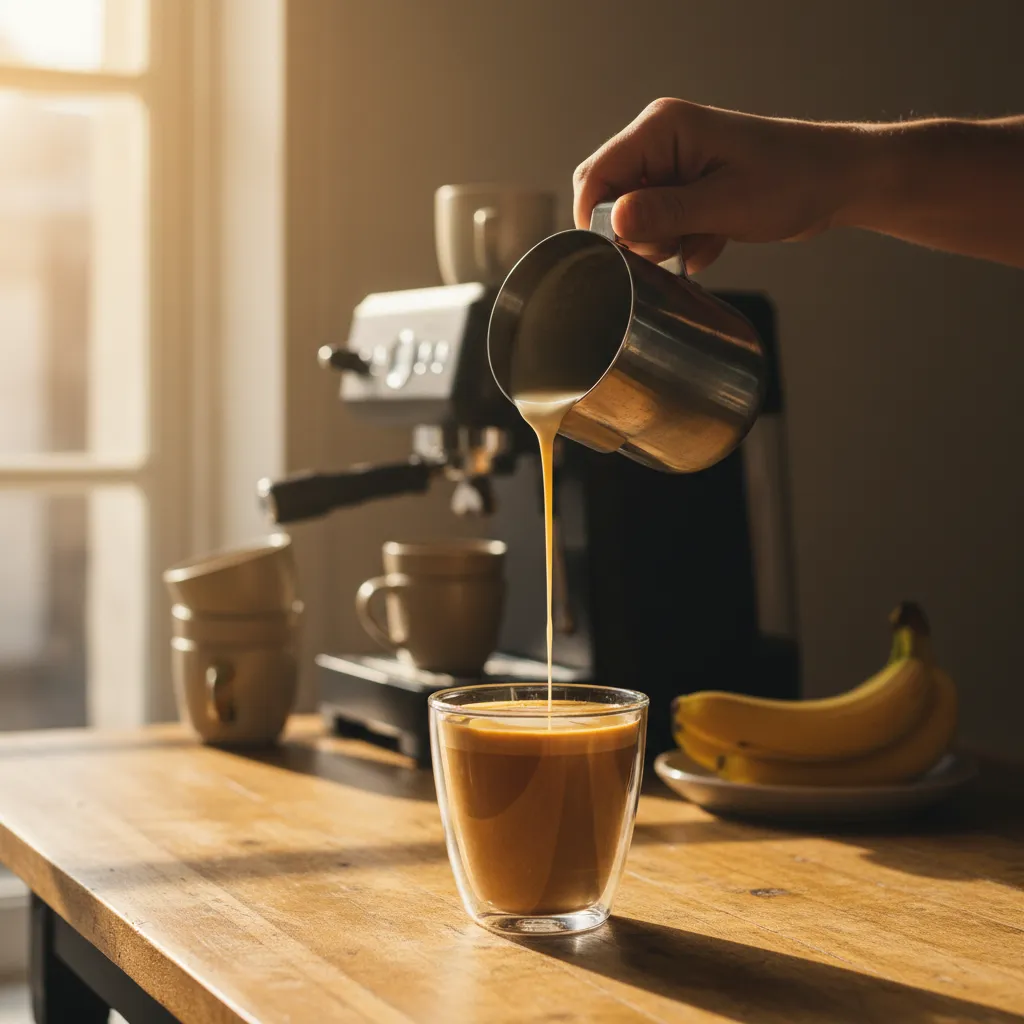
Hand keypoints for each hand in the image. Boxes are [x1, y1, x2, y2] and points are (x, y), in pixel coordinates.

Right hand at [573, 98, 859, 272]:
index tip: (620, 255)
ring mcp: (673, 164)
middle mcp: (660, 141)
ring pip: (633, 217)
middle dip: (632, 234)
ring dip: (660, 242)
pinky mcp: (686, 187)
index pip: (596, 175)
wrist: (838, 181)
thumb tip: (614, 223)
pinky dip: (680, 243)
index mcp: (662, 128)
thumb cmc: (792, 182)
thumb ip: (666, 213)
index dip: (598, 220)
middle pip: (609, 197)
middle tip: (671, 247)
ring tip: (701, 241)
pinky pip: (659, 224)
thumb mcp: (726, 204)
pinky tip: (713, 242)